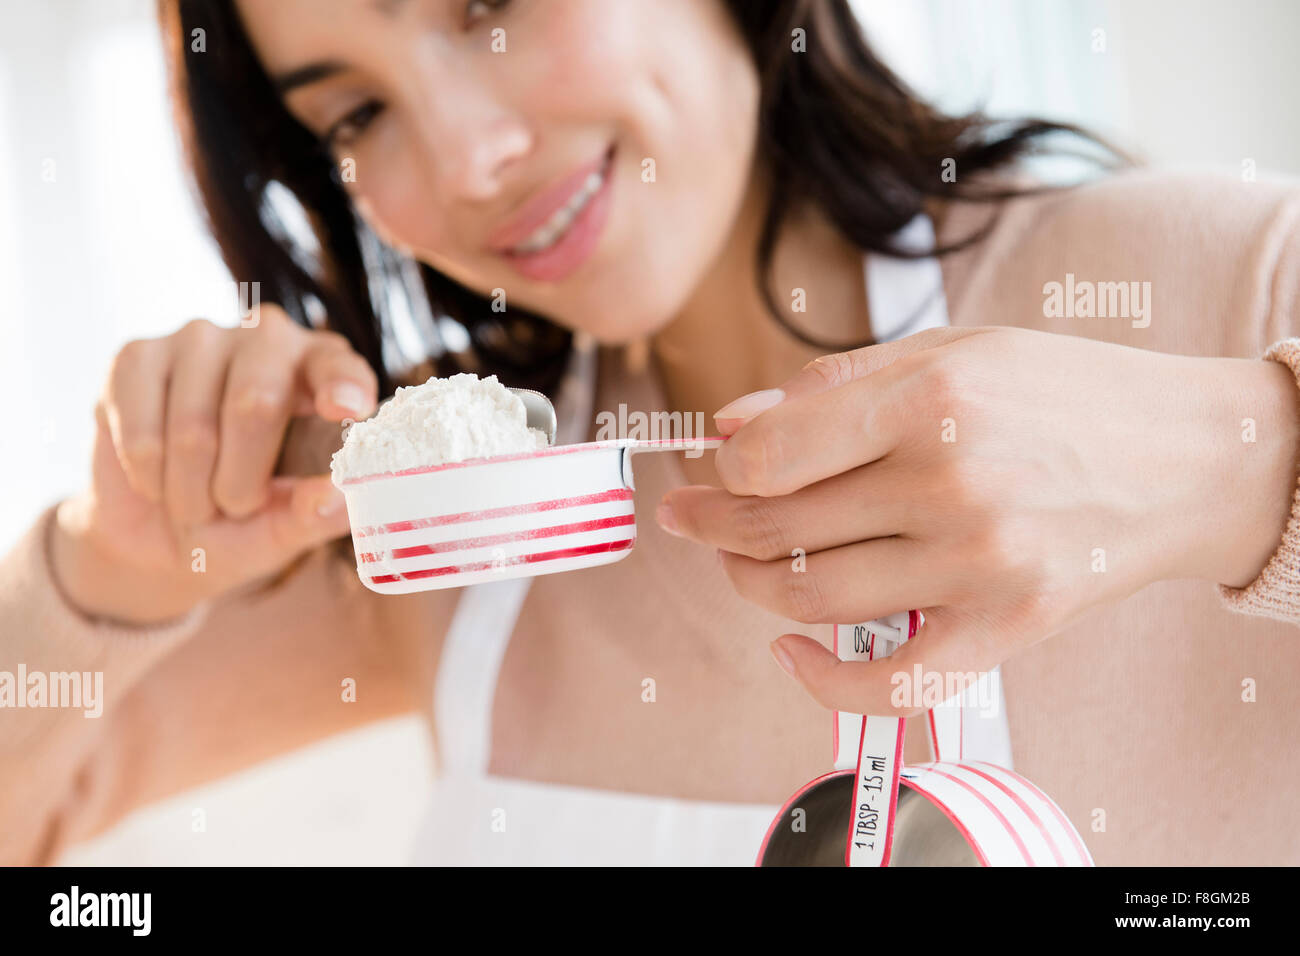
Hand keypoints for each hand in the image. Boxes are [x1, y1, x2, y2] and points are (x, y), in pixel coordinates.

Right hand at [51, 306, 377, 624]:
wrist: (157, 533)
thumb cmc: (240, 522)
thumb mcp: (283, 530)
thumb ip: (313, 516)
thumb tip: (338, 498)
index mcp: (320, 372)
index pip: (338, 366)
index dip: (343, 384)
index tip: (348, 409)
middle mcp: (265, 339)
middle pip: (256, 402)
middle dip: (241, 481)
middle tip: (234, 508)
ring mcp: (199, 338)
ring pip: (193, 428)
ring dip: (190, 490)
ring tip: (194, 501)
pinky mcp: (136, 355)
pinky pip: (140, 430)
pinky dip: (148, 475)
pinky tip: (155, 479)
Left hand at [657, 326, 1299, 715]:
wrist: (1186, 458)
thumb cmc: (1062, 393)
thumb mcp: (952, 350)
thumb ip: (833, 387)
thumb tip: (731, 426)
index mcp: (933, 400)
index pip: (772, 456)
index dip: (721, 468)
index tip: (711, 468)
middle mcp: (953, 485)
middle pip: (780, 527)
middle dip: (712, 524)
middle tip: (688, 516)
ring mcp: (979, 566)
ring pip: (813, 596)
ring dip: (751, 584)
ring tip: (737, 563)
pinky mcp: (1004, 628)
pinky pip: (889, 682)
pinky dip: (821, 678)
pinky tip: (789, 649)